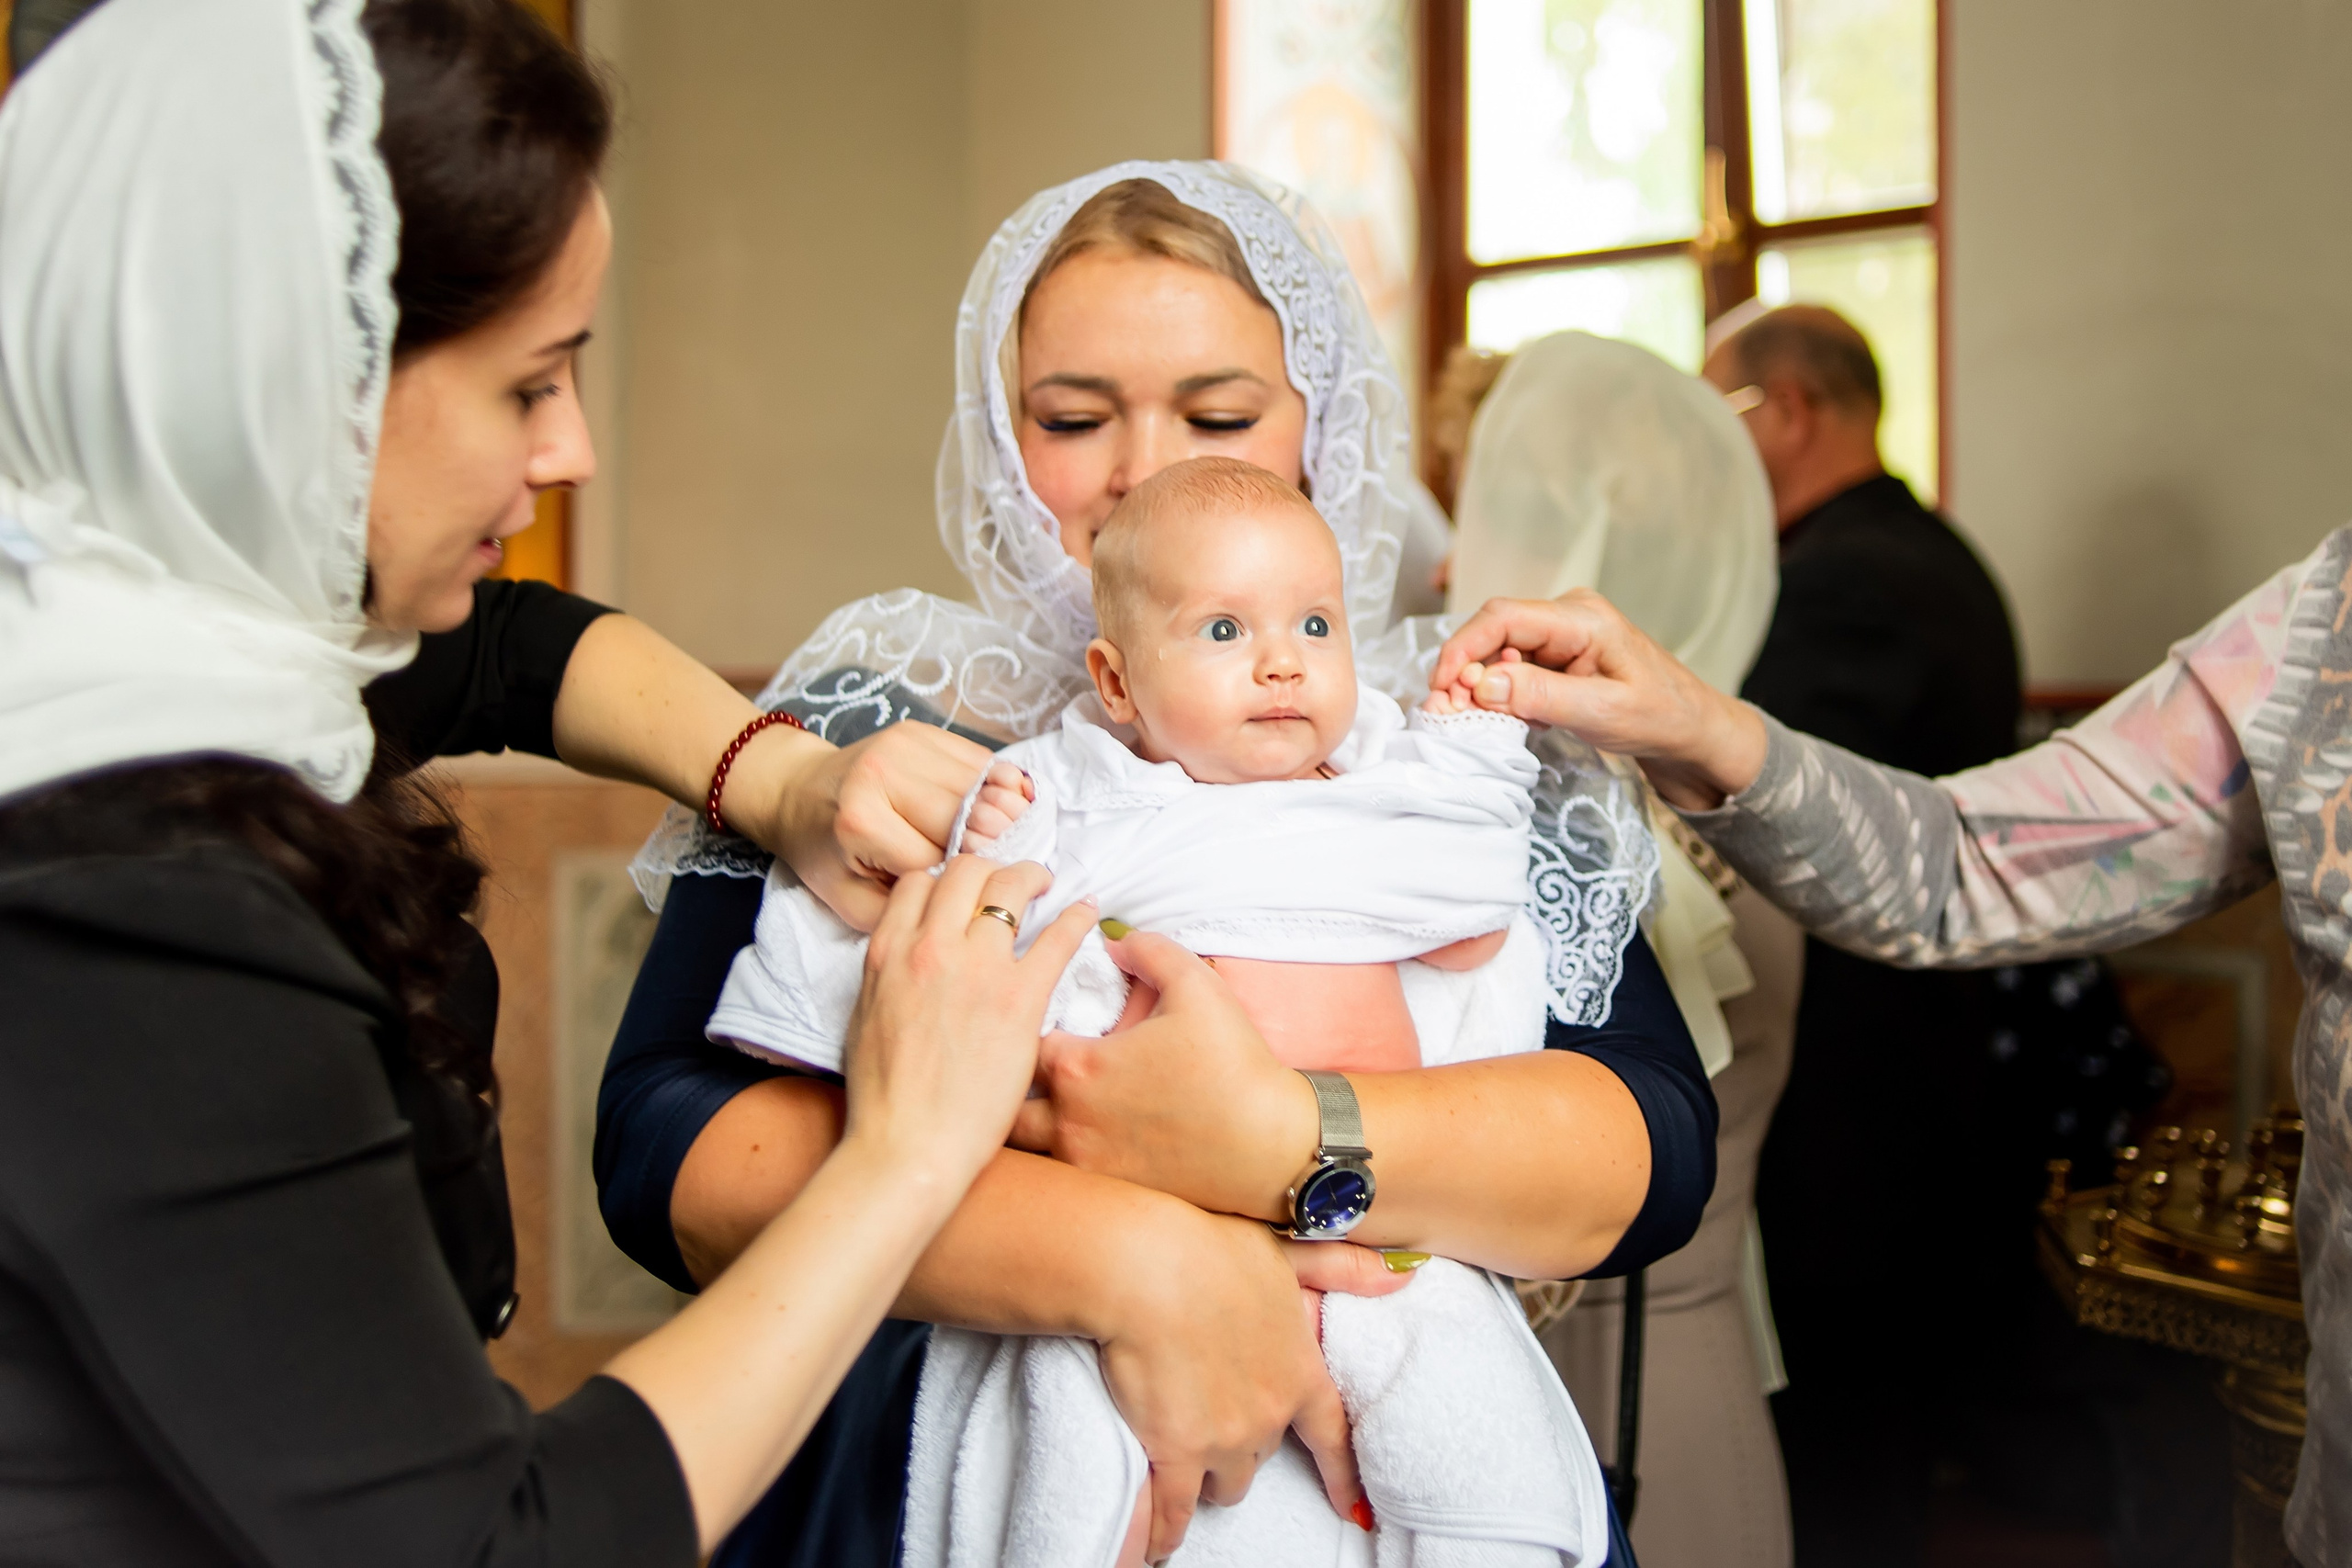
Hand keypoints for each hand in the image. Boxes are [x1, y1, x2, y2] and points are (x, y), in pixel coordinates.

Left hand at [731, 720, 1026, 929]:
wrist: (795, 792)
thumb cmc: (826, 853)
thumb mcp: (852, 902)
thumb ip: (905, 909)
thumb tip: (966, 897)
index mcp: (861, 822)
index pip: (939, 858)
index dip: (962, 878)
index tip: (975, 889)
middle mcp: (882, 775)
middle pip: (970, 815)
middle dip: (994, 842)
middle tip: (1007, 864)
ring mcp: (902, 745)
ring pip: (983, 783)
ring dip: (1007, 810)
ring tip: (1017, 833)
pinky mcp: (919, 730)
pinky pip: (979, 758)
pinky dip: (999, 782)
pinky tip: (1006, 801)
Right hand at [839, 856, 1093, 1190]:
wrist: (906, 1147)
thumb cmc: (882, 1099)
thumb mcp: (864, 1021)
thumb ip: (887, 979)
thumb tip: (904, 964)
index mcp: (888, 954)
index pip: (918, 883)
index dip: (945, 880)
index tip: (964, 890)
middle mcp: (931, 948)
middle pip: (965, 872)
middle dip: (991, 868)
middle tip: (1010, 881)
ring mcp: (978, 970)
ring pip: (1009, 888)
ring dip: (1031, 877)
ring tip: (1046, 885)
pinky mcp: (1019, 1000)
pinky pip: (1057, 938)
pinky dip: (1076, 916)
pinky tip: (1087, 910)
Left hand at [1010, 929, 1313, 1223]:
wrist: (1274, 1147)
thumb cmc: (1235, 1065)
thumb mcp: (1197, 986)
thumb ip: (1149, 950)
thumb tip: (1115, 940)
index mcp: (1079, 1068)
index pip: (1021, 1038)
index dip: (1028, 1023)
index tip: (1047, 1017)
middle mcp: (1068, 1123)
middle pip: (1005, 1101)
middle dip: (1009, 1081)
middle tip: (1028, 1064)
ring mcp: (1085, 1166)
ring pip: (1024, 1148)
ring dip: (1027, 1122)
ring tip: (1044, 1104)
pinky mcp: (1107, 1195)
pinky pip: (1057, 1178)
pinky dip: (1058, 1154)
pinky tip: (1083, 1137)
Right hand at [1096, 1209, 1371, 1559]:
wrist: (1147, 1268)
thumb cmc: (1210, 1251)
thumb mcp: (1287, 1254)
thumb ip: (1345, 1269)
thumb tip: (1404, 1275)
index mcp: (1298, 1371)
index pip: (1331, 1435)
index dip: (1342, 1474)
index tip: (1355, 1508)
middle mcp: (1269, 1414)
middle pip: (1264, 1455)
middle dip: (1244, 1445)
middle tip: (1215, 1422)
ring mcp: (1224, 1439)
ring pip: (1224, 1484)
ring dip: (1208, 1479)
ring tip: (1184, 1467)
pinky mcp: (1175, 1453)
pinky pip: (1173, 1513)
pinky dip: (1164, 1532)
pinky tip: (1156, 1545)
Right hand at [1432, 591, 1770, 809]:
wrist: (1694, 731)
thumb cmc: (1662, 717)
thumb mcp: (1603, 712)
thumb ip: (1542, 696)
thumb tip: (1481, 685)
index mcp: (1582, 617)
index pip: (1503, 617)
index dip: (1462, 649)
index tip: (1441, 688)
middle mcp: (1567, 617)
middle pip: (1494, 634)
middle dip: (1463, 673)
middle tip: (1447, 715)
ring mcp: (1562, 637)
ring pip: (1499, 654)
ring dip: (1478, 688)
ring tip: (1467, 722)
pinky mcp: (1559, 659)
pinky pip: (1514, 670)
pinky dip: (1500, 695)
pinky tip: (1505, 720)